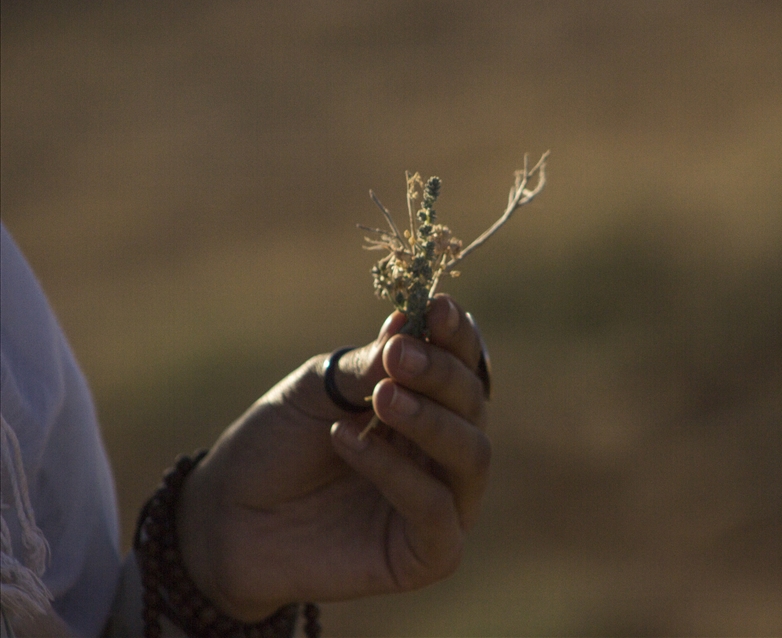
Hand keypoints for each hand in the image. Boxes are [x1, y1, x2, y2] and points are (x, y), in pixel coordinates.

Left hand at [175, 295, 490, 621]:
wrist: (227, 516)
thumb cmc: (277, 443)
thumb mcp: (317, 389)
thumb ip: (367, 364)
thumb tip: (410, 322)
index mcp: (427, 404)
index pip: (463, 365)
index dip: (456, 336)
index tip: (437, 306)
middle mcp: (444, 451)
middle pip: (474, 404)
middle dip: (441, 374)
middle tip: (397, 356)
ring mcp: (442, 504)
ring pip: (473, 455)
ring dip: (431, 420)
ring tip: (381, 397)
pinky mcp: (428, 554)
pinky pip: (435, 508)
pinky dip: (397, 472)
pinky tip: (347, 442)